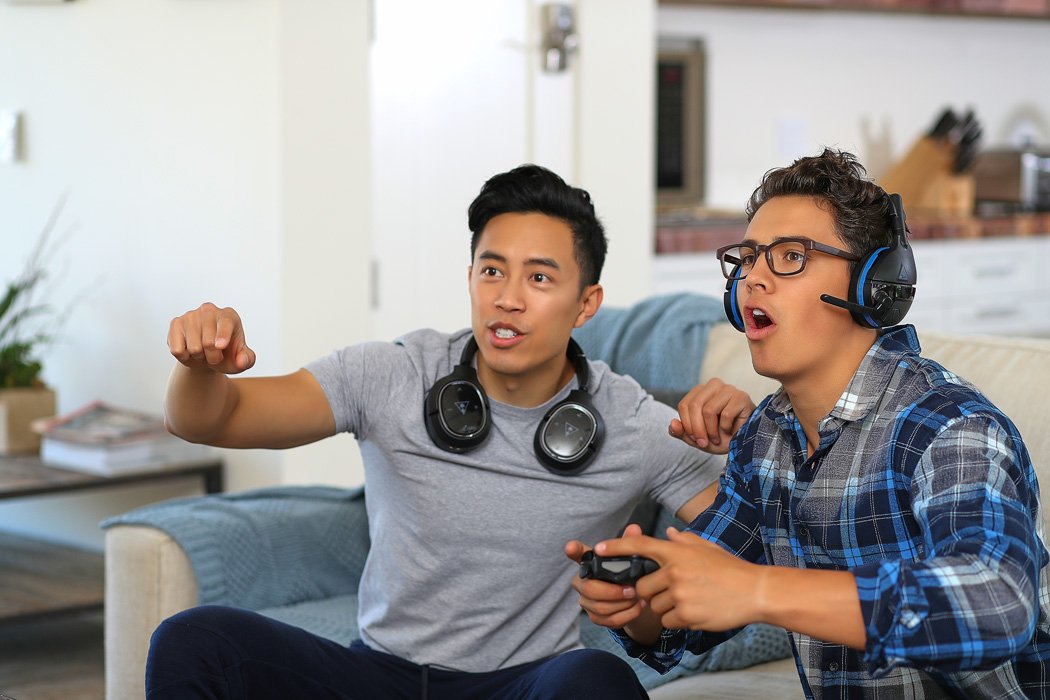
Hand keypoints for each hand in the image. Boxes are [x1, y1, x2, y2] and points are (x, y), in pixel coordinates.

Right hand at [168, 302, 255, 374]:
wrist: (207, 355)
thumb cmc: (227, 355)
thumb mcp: (241, 360)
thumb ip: (247, 360)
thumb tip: (242, 361)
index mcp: (229, 315)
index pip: (226, 323)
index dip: (223, 335)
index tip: (220, 346)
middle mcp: (209, 310)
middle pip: (208, 342)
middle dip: (213, 357)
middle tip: (215, 356)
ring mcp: (191, 315)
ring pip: (193, 348)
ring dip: (199, 357)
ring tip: (203, 352)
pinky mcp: (176, 323)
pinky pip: (177, 349)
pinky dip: (185, 357)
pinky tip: (190, 350)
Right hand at [566, 524, 649, 630]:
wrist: (633, 599)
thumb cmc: (626, 573)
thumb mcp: (630, 558)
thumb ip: (631, 544)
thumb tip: (634, 528)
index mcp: (589, 562)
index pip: (577, 554)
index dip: (573, 550)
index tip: (571, 546)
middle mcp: (582, 581)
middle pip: (590, 589)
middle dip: (613, 592)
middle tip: (632, 589)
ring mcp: (586, 601)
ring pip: (600, 607)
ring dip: (623, 604)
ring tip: (639, 598)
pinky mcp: (595, 617)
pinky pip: (608, 620)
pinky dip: (626, 615)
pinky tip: (638, 607)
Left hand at [594, 527, 763, 631]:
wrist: (755, 591)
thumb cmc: (731, 569)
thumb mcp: (706, 548)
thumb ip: (682, 541)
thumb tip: (667, 533)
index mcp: (676, 552)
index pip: (639, 546)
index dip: (615, 547)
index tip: (598, 549)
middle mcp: (674, 571)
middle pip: (641, 587)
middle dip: (650, 593)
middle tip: (673, 592)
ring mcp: (679, 594)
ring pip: (655, 606)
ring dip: (666, 608)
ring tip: (691, 601)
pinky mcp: (686, 615)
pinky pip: (668, 621)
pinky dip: (677, 621)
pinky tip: (696, 612)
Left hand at [669, 378, 753, 453]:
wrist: (743, 443)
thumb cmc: (720, 437)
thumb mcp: (696, 438)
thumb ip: (681, 432)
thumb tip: (672, 424)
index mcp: (700, 391)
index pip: (684, 405)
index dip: (686, 425)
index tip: (695, 439)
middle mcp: (713, 385)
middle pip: (695, 406)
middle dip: (697, 429)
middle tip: (703, 443)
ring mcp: (729, 389)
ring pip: (709, 410)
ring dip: (712, 430)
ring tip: (717, 439)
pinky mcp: (742, 397)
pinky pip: (727, 414)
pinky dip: (726, 428)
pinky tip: (731, 431)